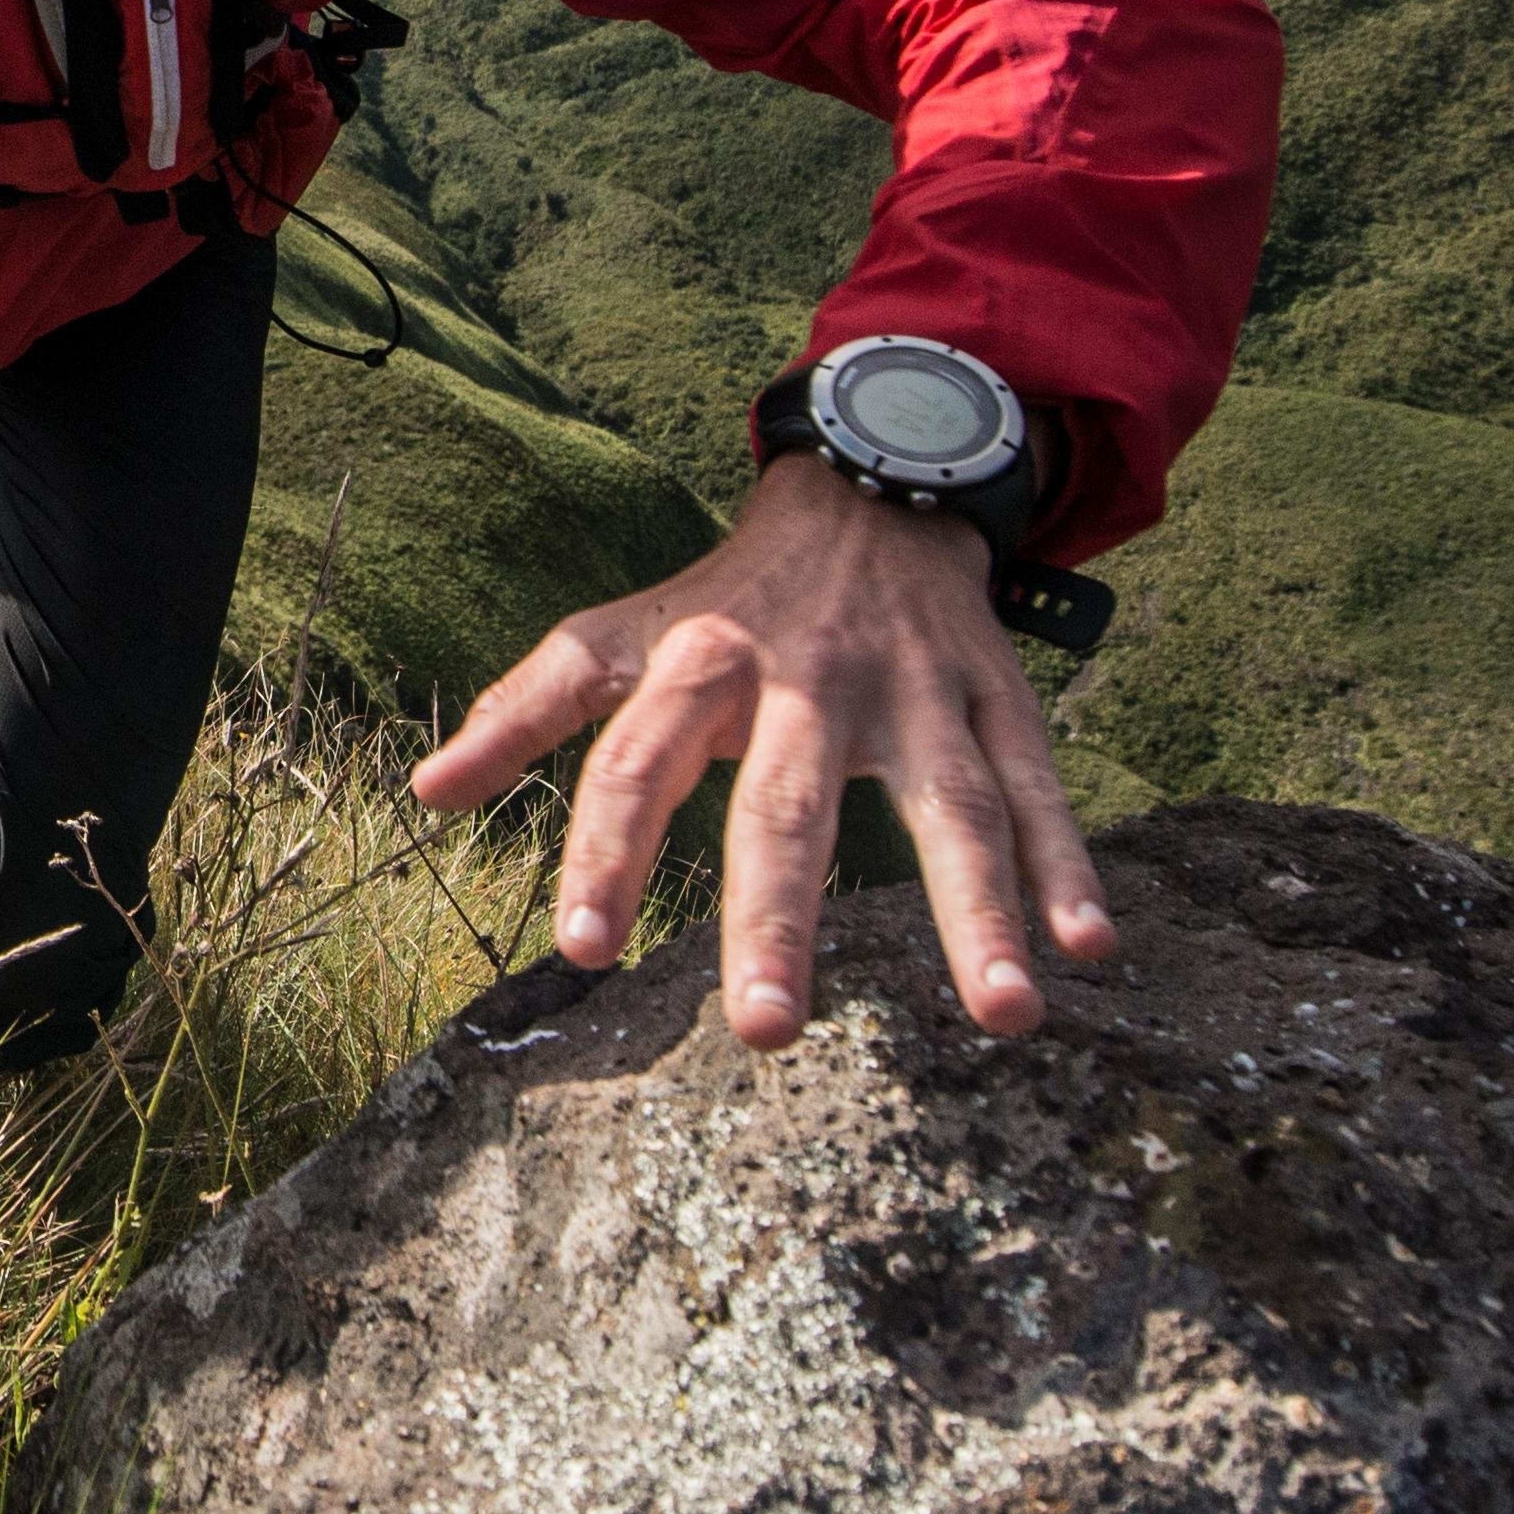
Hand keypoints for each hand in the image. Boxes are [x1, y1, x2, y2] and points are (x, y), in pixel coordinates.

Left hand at [407, 461, 1115, 1049]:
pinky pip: (1038, 787)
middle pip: (785, 806)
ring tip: (1006, 1014)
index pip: (633, 763)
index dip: (604, 849)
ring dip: (976, 913)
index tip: (580, 951)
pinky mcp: (997, 697)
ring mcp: (915, 691)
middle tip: (766, 1032)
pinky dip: (1069, 865)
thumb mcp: (619, 634)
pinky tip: (1090, 949)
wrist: (868, 481)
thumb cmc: (726, 597)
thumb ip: (526, 710)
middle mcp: (808, 680)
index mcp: (701, 666)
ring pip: (950, 807)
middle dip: (776, 916)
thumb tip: (423, 796)